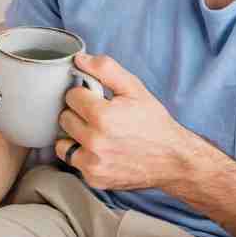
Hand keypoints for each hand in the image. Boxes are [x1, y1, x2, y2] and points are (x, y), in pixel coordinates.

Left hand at [54, 53, 189, 191]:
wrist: (173, 159)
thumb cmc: (154, 122)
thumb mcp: (135, 88)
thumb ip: (105, 69)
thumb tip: (78, 59)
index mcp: (103, 115)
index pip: (71, 96)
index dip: (84, 94)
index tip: (98, 100)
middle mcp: (95, 141)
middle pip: (64, 117)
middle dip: (79, 114)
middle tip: (99, 116)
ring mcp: (93, 163)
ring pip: (62, 140)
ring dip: (75, 135)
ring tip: (96, 132)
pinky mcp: (93, 178)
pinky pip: (70, 159)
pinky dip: (80, 153)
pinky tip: (98, 149)